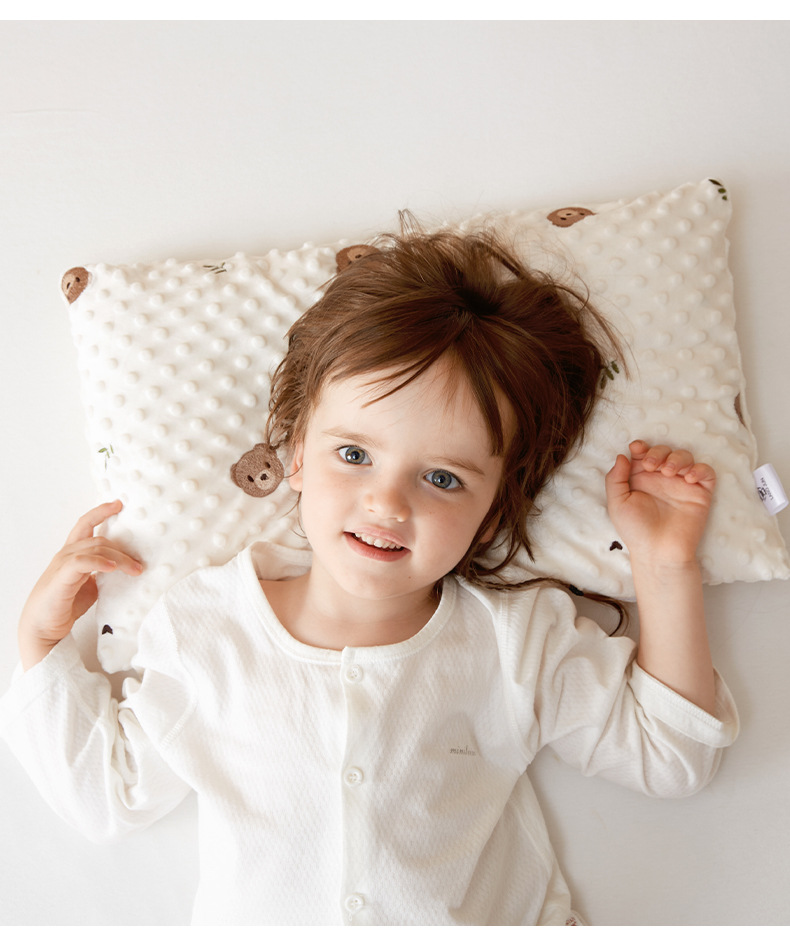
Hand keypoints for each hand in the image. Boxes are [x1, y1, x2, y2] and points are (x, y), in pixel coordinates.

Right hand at [17, 500, 143, 668]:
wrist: (42, 628)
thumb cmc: (65, 606)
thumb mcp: (90, 585)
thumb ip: (102, 572)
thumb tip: (127, 567)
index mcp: (73, 553)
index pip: (86, 524)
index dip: (101, 512)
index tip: (119, 504)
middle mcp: (67, 555)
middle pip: (99, 539)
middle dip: (124, 549)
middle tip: (140, 564)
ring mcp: (63, 565)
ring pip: (95, 548)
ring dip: (119, 558)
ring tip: (135, 570)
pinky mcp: (61, 578)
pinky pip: (81, 562)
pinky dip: (98, 562)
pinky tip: (112, 568)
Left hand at [605, 440, 715, 565]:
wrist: (658, 551)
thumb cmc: (636, 530)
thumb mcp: (617, 503)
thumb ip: (615, 479)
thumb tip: (622, 455)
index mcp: (641, 479)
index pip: (643, 453)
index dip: (642, 446)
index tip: (637, 448)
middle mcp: (661, 479)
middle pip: (664, 450)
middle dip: (658, 452)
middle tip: (651, 466)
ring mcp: (681, 485)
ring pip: (685, 457)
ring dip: (677, 458)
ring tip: (668, 472)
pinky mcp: (700, 493)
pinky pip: (706, 473)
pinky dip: (700, 469)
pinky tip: (688, 478)